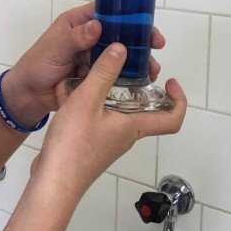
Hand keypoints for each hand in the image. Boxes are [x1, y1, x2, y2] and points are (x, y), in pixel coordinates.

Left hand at [1, 2, 164, 126]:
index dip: (127, 10)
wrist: (29, 96)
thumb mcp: (54, 49)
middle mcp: (89, 37)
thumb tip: (97, 26)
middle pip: (120, 32)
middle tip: (158, 44)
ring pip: (122, 54)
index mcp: (78, 23)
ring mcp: (94, 57)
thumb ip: (75, 38)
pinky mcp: (97, 76)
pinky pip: (117, 73)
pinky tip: (144, 81)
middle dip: (140, 37)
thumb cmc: (37, 66)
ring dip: (139, 59)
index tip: (147, 13)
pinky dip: (131, 76)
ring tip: (153, 69)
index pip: (106, 10)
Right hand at [33, 43, 186, 197]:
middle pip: (142, 110)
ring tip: (91, 72)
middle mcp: (125, 134)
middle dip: (136, 85)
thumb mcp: (87, 100)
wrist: (53, 180)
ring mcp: (107, 140)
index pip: (172, 119)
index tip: (169, 81)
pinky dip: (89, 101)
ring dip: (108, 91)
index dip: (178, 100)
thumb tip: (121, 49)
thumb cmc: (73, 143)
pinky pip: (97, 117)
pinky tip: (70, 91)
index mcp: (133, 126)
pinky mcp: (90, 143)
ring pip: (116, 111)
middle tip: (124, 65)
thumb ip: (103, 73)